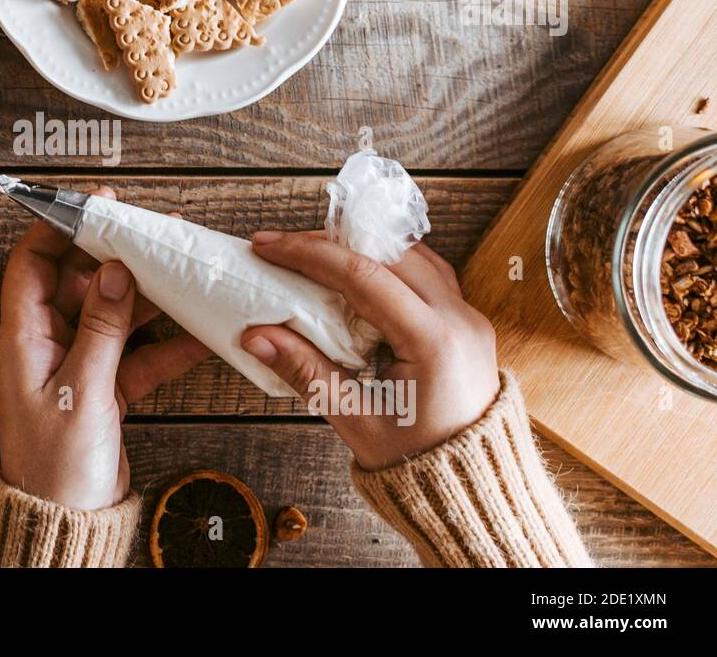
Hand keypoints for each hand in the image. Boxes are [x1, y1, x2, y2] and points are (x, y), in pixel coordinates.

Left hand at [0, 188, 209, 510]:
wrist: (69, 523)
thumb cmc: (55, 466)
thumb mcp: (81, 391)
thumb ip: (101, 329)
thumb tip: (115, 271)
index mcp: (24, 337)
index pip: (33, 264)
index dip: (61, 229)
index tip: (98, 205)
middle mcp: (48, 343)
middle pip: (80, 281)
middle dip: (117, 256)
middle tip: (154, 231)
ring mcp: (78, 364)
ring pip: (115, 313)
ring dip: (149, 295)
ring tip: (184, 268)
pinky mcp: (106, 387)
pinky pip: (138, 352)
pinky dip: (166, 343)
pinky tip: (199, 330)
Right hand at [243, 231, 498, 470]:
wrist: (473, 485)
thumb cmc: (415, 459)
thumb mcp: (354, 419)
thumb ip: (305, 372)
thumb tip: (255, 336)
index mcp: (433, 342)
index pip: (363, 275)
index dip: (309, 254)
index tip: (267, 248)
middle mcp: (459, 319)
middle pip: (387, 253)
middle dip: (329, 244)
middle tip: (282, 249)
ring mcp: (469, 316)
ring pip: (411, 255)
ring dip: (361, 248)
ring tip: (314, 256)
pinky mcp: (467, 320)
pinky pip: (427, 273)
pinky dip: (388, 263)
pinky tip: (358, 271)